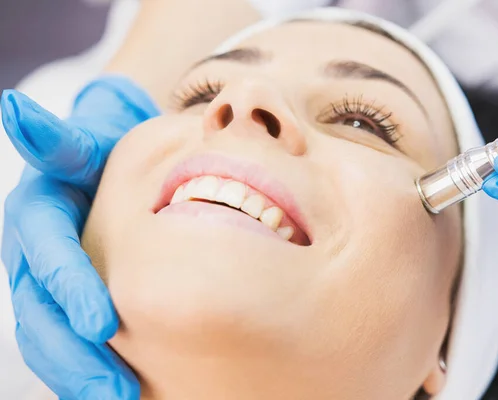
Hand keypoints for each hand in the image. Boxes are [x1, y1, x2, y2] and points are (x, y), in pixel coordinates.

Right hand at [1, 76, 158, 398]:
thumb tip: (13, 107)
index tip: (103, 324)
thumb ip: (56, 138)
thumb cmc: (106, 149)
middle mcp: (37, 257)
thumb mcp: (85, 140)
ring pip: (54, 339)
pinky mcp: (72, 301)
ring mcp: (52, 285)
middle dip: (74, 356)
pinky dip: (93, 368)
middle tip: (113, 394)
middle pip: (42, 316)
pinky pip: (74, 342)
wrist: (116, 161)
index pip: (48, 258)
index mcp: (38, 218)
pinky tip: (130, 393)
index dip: (70, 289)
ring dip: (82, 375)